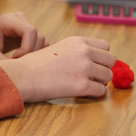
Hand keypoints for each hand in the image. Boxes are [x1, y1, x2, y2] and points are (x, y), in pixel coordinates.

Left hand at [0, 12, 47, 60]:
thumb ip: (3, 62)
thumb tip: (19, 74)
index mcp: (8, 20)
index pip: (30, 31)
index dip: (27, 48)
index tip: (15, 60)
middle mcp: (19, 19)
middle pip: (38, 36)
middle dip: (31, 53)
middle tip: (17, 64)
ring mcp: (22, 24)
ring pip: (40, 39)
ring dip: (34, 53)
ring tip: (18, 63)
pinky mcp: (24, 32)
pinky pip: (38, 42)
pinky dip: (34, 52)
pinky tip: (22, 61)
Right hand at [0, 36, 115, 101]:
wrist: (24, 75)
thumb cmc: (37, 65)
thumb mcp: (59, 49)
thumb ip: (77, 51)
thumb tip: (94, 61)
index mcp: (78, 41)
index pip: (105, 46)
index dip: (101, 57)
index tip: (94, 64)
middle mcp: (84, 51)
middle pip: (111, 60)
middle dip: (104, 69)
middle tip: (93, 77)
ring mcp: (84, 68)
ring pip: (108, 76)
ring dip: (100, 82)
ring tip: (86, 85)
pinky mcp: (82, 85)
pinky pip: (101, 91)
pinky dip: (95, 94)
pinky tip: (83, 93)